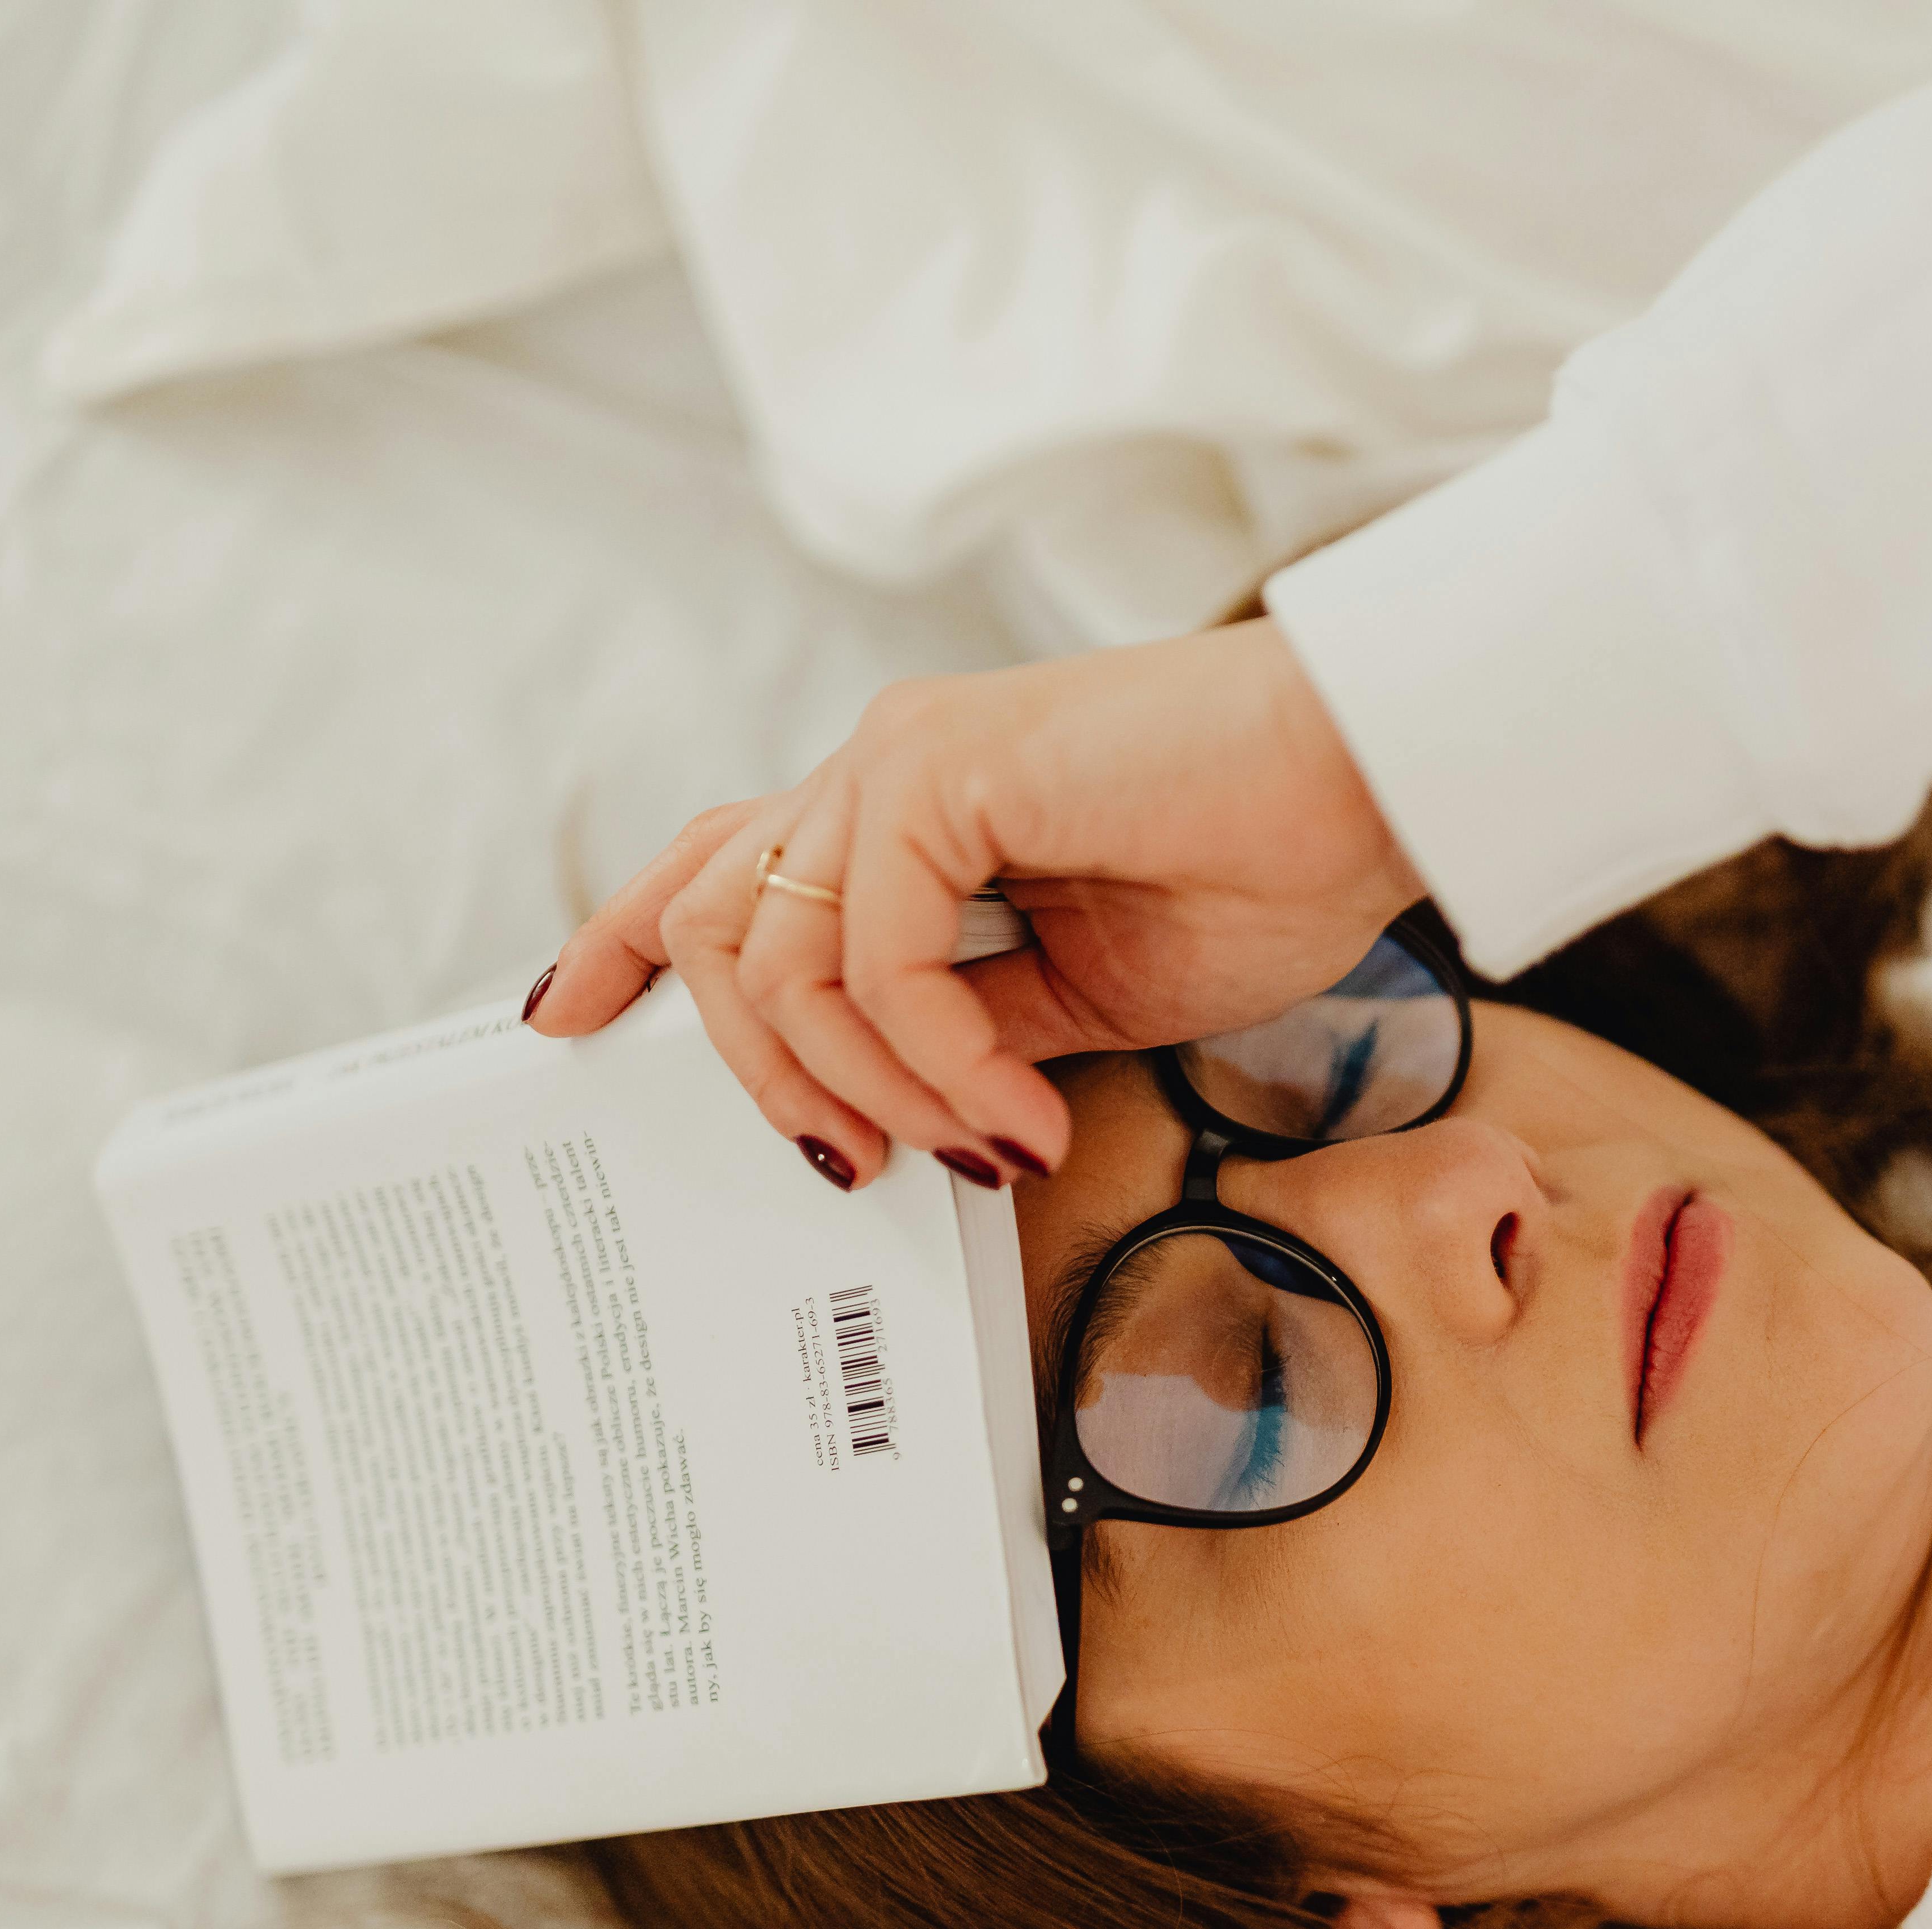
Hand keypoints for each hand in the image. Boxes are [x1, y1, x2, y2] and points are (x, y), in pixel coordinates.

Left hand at [529, 620, 1417, 1182]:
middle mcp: (881, 763)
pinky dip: (943, 1064)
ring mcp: (902, 755)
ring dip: (870, 1090)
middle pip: (708, 924)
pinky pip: (878, 960)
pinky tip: (1022, 1115)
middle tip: (851, 1169)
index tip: (561, 1023)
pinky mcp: (942, 766)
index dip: (624, 940)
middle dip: (755, 1078)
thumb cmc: (1262, 868)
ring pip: (776, 962)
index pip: (720, 861)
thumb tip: (909, 1110)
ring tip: (978, 1149)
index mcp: (907, 803)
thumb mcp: (1086, 990)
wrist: (1370, 778)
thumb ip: (975, 1027)